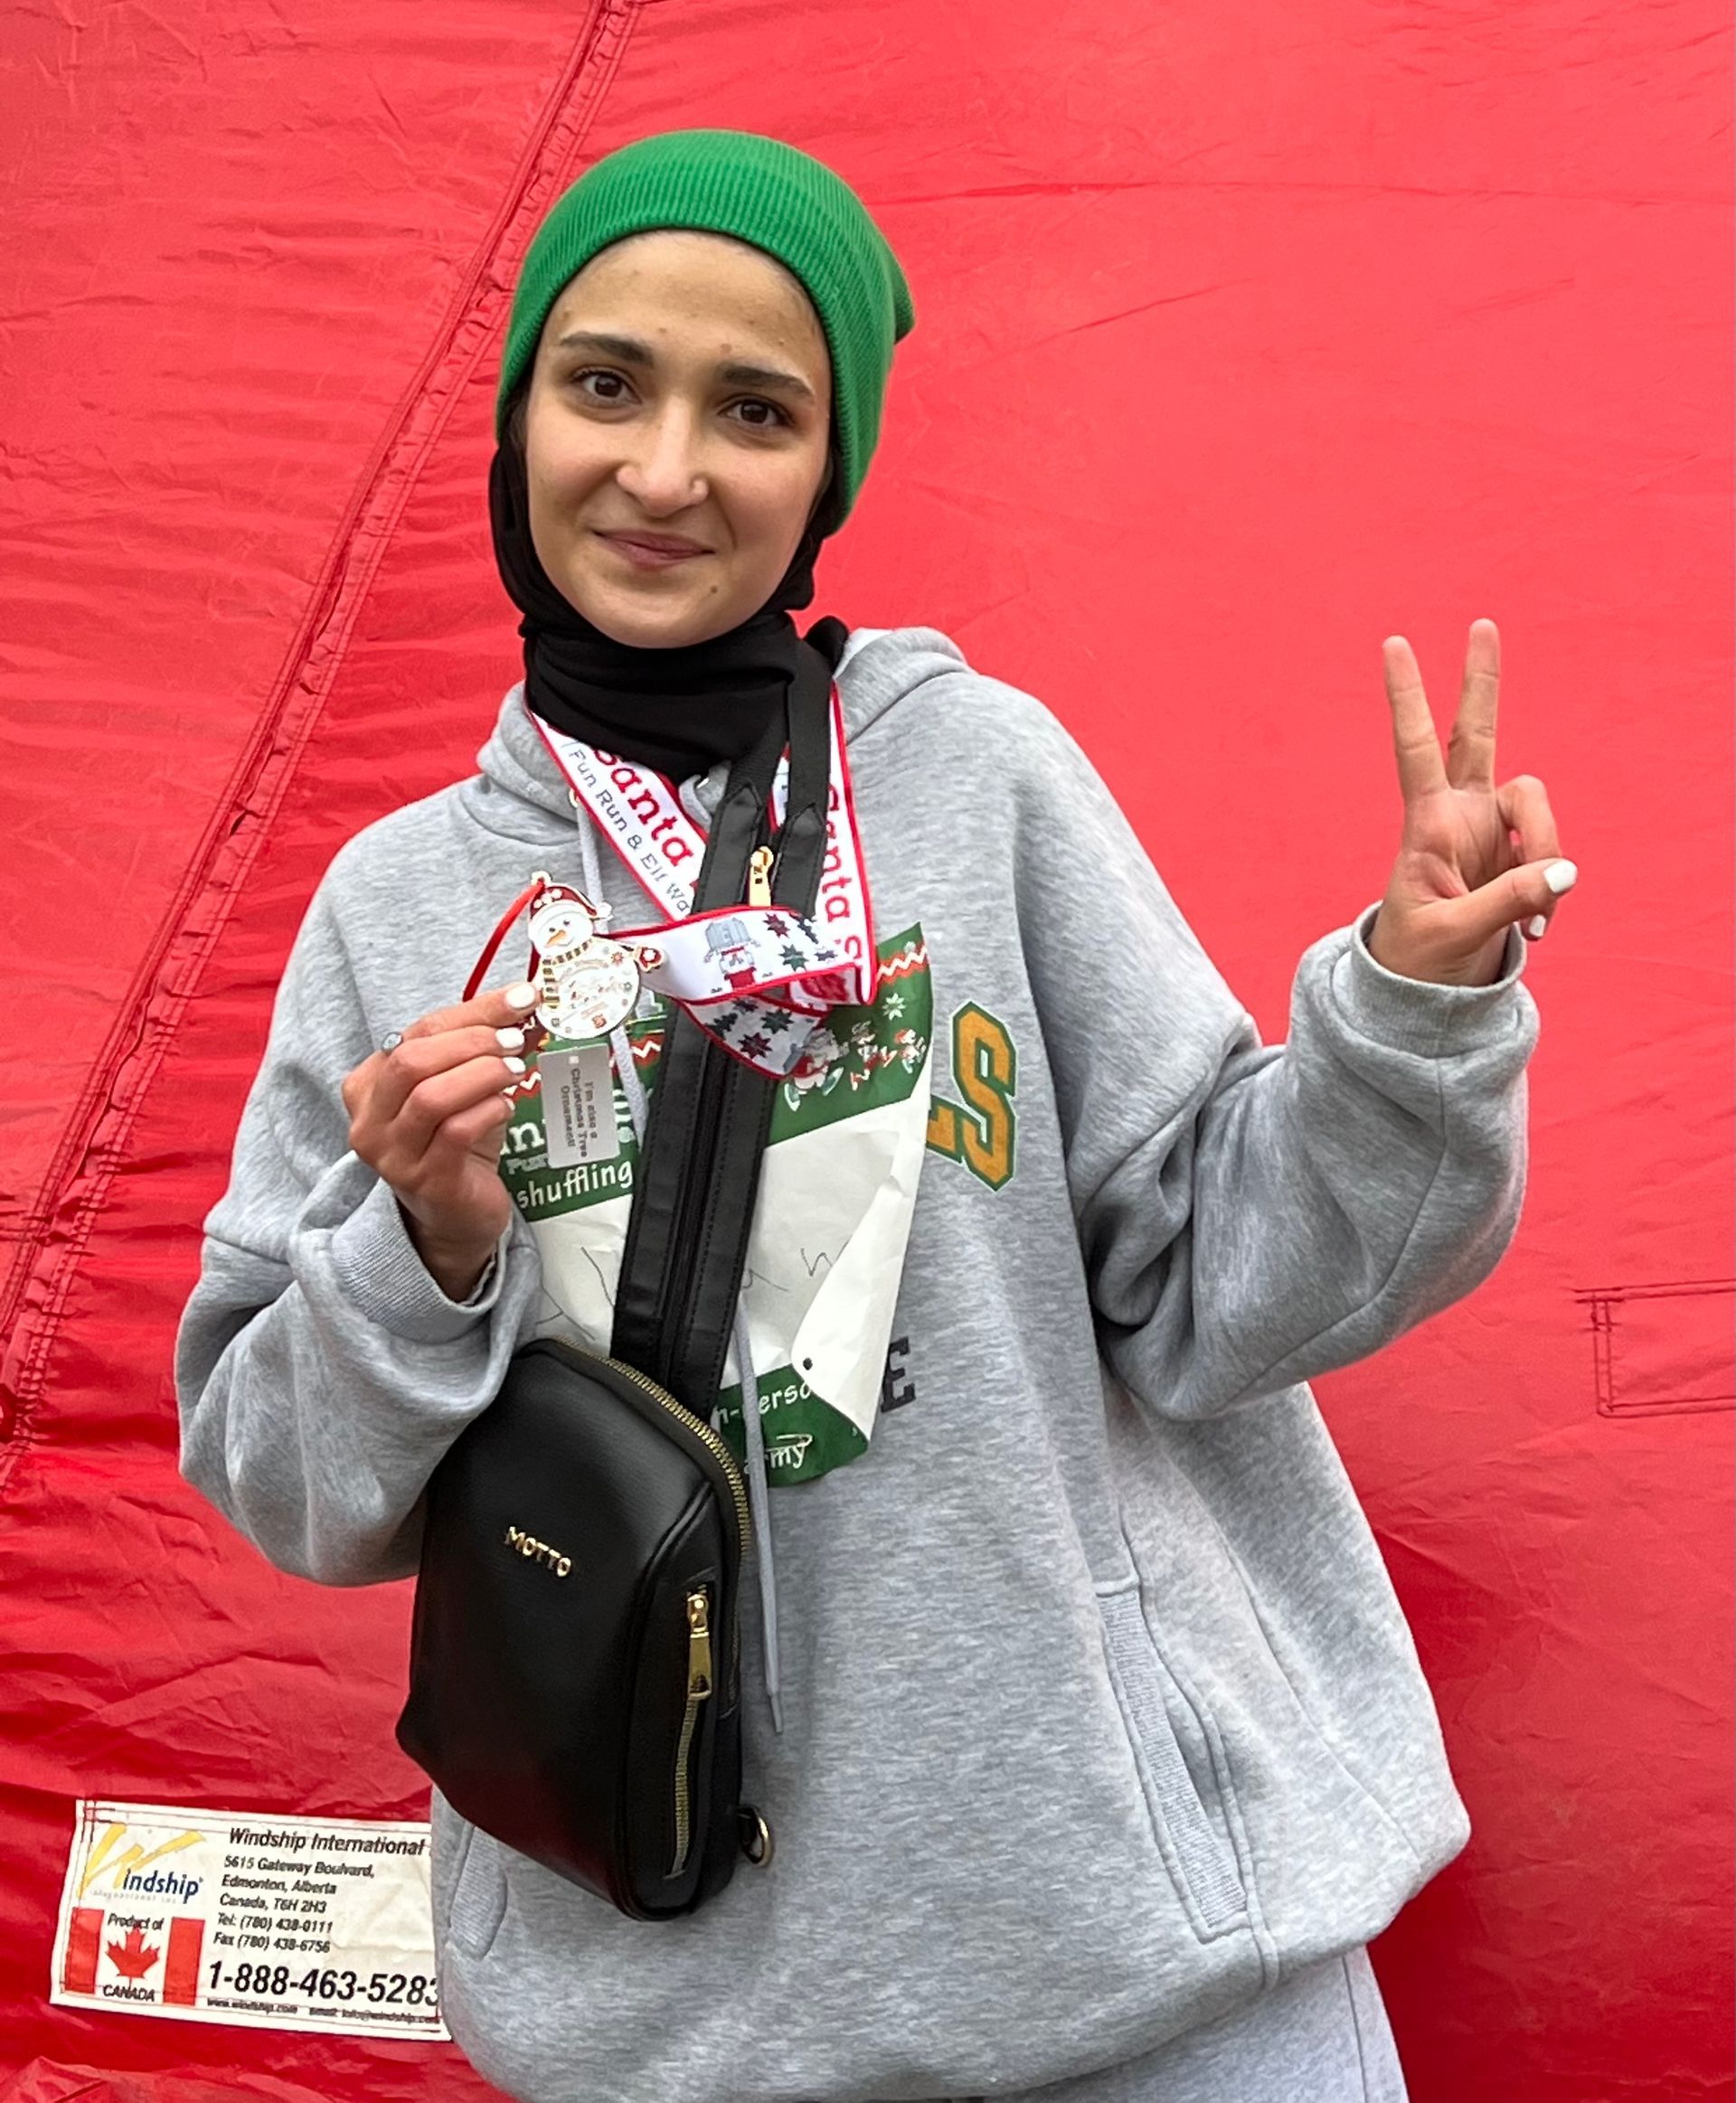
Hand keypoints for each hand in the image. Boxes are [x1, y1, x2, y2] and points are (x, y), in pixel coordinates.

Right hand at [341, 982, 541, 1298]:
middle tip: (515, 1041)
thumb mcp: (461, 1086)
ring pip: (430, 1097)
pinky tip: (506, 1107)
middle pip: (412, 1061)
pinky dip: (487, 1111)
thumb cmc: (458, 1143)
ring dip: (481, 1074)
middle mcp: (369, 1120)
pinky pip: (454, 1133)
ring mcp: (393, 1155)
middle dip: (472, 1042)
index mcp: (368, 1085)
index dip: (473, 1012)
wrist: (457, 1216)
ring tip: (515, 1070)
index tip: (521, 998)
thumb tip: (523, 1001)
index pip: (417, 1033)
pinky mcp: (425, 1181)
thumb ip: (479, 1044)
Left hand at [1368, 618, 1575, 985]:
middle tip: (1482, 624)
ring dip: (1548, 852)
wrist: (1428, 993)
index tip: (1393, 643)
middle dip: (1482, 683)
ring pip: (1537, 802)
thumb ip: (1508, 900)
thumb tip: (1565, 872)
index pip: (1415, 750)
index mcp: (1427, 825)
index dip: (1407, 699)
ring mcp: (1493, 831)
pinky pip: (1555, 854)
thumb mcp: (1455, 934)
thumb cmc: (1421, 960)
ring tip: (1538, 918)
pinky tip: (1538, 928)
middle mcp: (1461, 815)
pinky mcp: (1521, 855)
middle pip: (1477, 735)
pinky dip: (1553, 890)